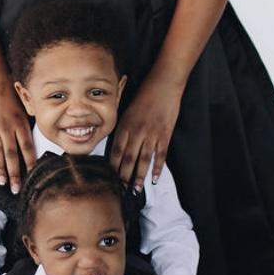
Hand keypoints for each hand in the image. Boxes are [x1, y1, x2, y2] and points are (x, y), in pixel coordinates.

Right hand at [0, 77, 36, 192]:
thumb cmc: (12, 95)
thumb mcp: (25, 108)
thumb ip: (29, 125)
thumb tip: (38, 142)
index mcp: (20, 123)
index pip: (27, 146)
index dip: (31, 162)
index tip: (34, 176)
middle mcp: (7, 127)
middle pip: (12, 153)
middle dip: (15, 172)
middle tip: (16, 189)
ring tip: (1, 182)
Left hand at [109, 74, 183, 190]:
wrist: (163, 84)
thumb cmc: (144, 95)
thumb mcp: (127, 110)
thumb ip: (123, 128)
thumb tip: (118, 145)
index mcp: (125, 125)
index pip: (116, 150)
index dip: (112, 166)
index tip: (109, 178)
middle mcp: (136, 131)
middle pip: (128, 159)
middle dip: (123, 176)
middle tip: (120, 190)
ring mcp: (151, 134)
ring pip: (143, 160)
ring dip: (139, 176)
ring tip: (136, 189)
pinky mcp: (165, 134)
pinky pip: (160, 155)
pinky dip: (157, 168)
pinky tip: (153, 179)